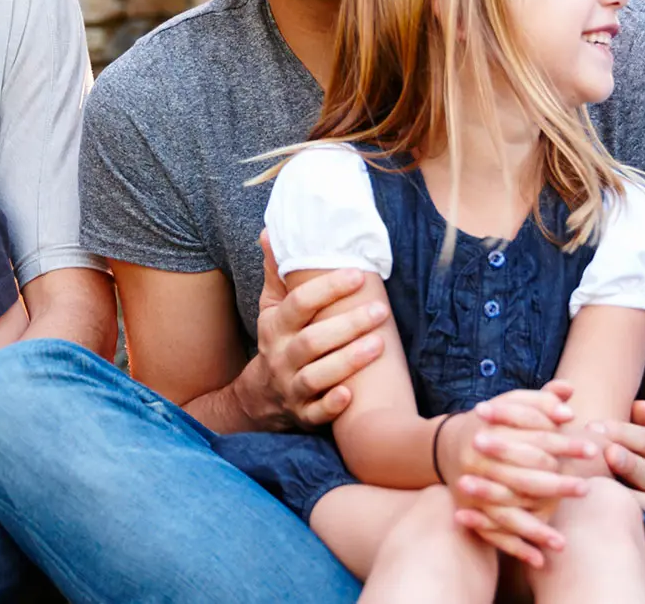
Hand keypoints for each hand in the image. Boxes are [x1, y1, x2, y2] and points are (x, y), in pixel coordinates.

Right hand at [238, 237, 388, 428]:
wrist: (263, 397)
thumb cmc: (279, 341)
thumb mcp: (272, 307)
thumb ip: (277, 272)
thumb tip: (271, 230)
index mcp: (275, 327)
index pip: (298, 304)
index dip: (327, 289)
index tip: (357, 274)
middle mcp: (281, 357)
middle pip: (311, 341)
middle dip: (347, 326)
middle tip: (381, 311)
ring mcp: (292, 388)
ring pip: (317, 376)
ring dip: (347, 361)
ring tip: (379, 344)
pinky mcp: (304, 414)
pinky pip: (316, 413)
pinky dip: (332, 406)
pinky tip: (351, 395)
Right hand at [445, 384, 598, 567]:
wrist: (448, 445)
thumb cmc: (493, 422)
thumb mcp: (513, 404)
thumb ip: (542, 400)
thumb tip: (569, 398)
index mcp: (493, 431)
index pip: (534, 437)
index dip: (563, 443)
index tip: (591, 450)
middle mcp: (480, 461)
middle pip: (522, 475)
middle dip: (555, 484)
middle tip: (585, 489)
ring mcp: (473, 488)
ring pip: (506, 511)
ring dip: (535, 527)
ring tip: (562, 541)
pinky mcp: (470, 510)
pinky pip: (494, 534)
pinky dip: (516, 548)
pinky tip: (540, 561)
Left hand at [587, 400, 644, 524]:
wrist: (618, 522)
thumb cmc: (616, 476)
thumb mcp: (623, 449)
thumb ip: (630, 428)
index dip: (620, 431)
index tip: (592, 426)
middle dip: (626, 459)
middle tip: (605, 451)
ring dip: (629, 490)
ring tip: (606, 480)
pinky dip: (628, 515)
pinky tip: (605, 507)